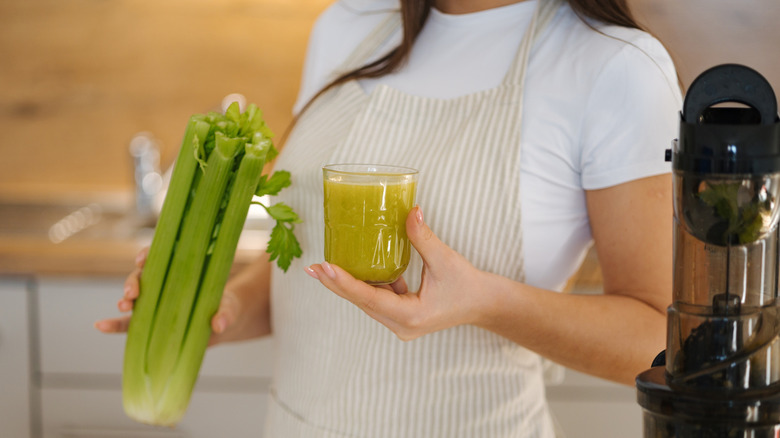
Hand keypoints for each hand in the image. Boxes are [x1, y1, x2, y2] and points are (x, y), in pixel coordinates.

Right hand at [93, 247, 244, 346]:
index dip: (148, 255)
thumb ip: (226, 313)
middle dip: (133, 281)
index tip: (143, 259)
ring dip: (124, 300)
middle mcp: (164, 284)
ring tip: (124, 307)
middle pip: (143, 276)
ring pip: (134, 298)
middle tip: (133, 293)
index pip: (161, 256)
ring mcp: (156, 303)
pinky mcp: (152, 324)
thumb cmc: (227, 308)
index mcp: (182, 270)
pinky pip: (129, 324)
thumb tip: (218, 324)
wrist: (225, 324)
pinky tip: (101, 325)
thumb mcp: (231, 309)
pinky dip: (114, 325)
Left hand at [305, 206, 488, 340]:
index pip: (371, 299)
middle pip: (362, 302)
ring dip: (346, 284)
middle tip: (312, 267)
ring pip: (367, 301)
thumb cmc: (466, 284)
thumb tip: (410, 211)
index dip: (346, 283)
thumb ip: (424, 238)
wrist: (483, 304)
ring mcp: (400, 323)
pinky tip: (347, 269)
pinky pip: (377, 299)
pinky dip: (363, 284)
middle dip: (336, 284)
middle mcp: (401, 326)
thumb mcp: (445, 260)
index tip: (325, 268)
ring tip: (322, 268)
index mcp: (412, 317)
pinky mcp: (401, 316)